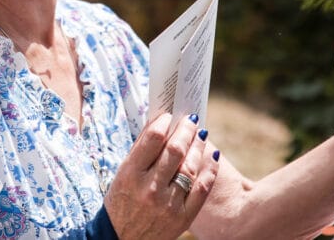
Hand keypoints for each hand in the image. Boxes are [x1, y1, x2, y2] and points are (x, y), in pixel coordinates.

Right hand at [104, 113, 218, 239]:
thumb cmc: (121, 202)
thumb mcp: (122, 175)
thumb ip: (140, 151)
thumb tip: (160, 124)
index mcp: (130, 174)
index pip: (152, 139)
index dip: (164, 122)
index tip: (170, 116)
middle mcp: (149, 188)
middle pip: (174, 150)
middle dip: (185, 130)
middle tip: (191, 120)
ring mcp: (167, 204)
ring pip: (190, 168)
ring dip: (198, 147)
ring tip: (201, 134)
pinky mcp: (182, 218)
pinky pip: (201, 189)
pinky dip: (210, 170)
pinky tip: (212, 156)